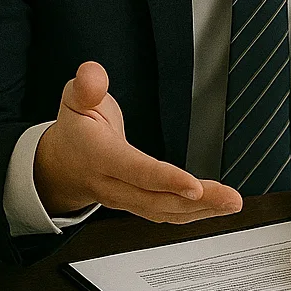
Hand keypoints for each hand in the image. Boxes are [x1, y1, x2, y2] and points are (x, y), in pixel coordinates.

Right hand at [33, 61, 242, 222]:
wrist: (60, 167)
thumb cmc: (74, 130)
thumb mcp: (73, 99)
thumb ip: (86, 85)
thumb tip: (92, 76)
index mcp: (99, 157)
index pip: (136, 171)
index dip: (166, 180)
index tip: (195, 185)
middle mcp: (112, 185)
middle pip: (157, 199)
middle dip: (197, 201)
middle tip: (231, 199)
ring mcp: (125, 200)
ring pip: (164, 211)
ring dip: (201, 211)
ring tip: (231, 203)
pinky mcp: (137, 206)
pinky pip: (165, 215)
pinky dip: (192, 214)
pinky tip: (215, 208)